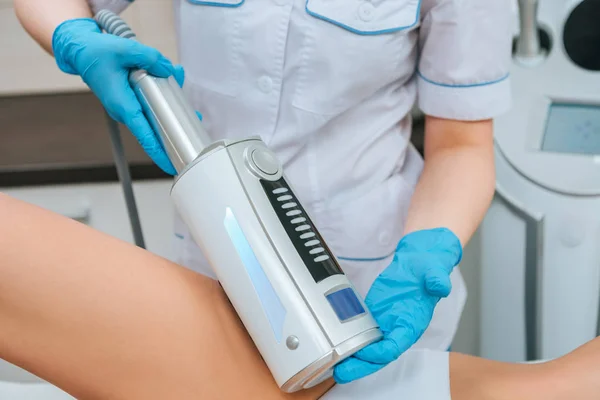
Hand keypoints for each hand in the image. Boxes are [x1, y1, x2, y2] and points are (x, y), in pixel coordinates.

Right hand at [52, 18, 184, 174]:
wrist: (80, 51)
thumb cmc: (96, 53)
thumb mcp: (125, 49)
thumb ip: (150, 58)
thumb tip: (169, 70)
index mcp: (123, 105)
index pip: (145, 135)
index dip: (159, 152)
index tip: (171, 165)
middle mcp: (127, 111)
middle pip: (156, 128)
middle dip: (177, 125)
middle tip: (197, 118)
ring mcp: (130, 107)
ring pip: (157, 113)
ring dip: (172, 103)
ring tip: (181, 84)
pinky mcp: (133, 100)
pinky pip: (152, 103)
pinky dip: (164, 93)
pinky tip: (173, 77)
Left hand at [333, 227, 462, 382]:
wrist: (418, 265)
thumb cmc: (428, 271)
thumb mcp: (434, 272)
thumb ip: (437, 280)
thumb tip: (440, 285)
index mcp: (412, 324)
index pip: (395, 346)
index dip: (379, 352)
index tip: (363, 351)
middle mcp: (398, 329)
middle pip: (378, 355)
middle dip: (361, 366)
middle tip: (341, 373)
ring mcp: (384, 324)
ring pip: (367, 347)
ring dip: (352, 358)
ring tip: (333, 365)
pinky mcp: (373, 315)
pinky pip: (360, 332)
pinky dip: (348, 340)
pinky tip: (334, 344)